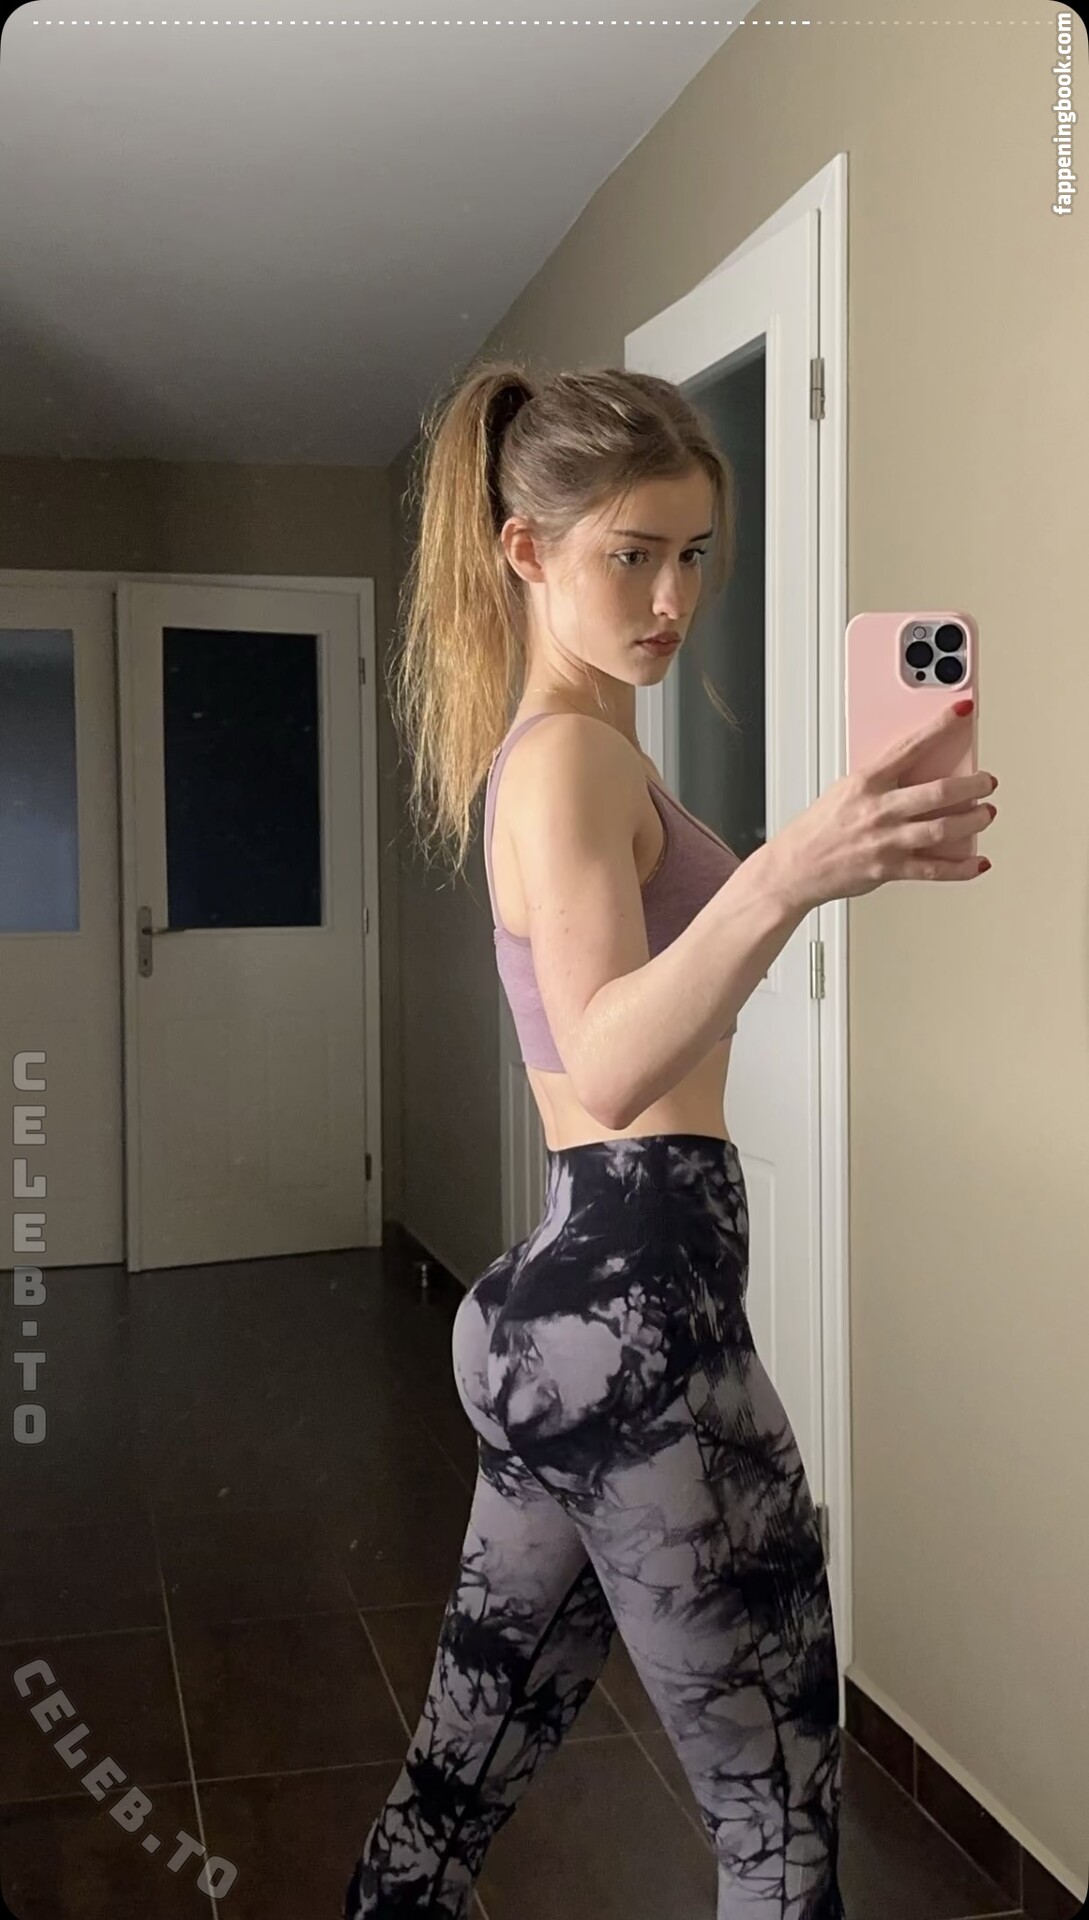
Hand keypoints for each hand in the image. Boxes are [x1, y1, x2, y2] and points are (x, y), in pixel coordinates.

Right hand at [765, 703, 996, 913]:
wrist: (795, 867)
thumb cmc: (818, 828)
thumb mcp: (845, 791)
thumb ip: (883, 782)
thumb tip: (920, 774)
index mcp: (866, 782)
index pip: (910, 746)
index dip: (940, 726)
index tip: (962, 711)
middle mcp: (879, 810)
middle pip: (938, 792)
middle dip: (972, 785)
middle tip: (987, 781)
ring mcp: (886, 841)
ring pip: (943, 828)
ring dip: (973, 820)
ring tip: (986, 814)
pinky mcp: (890, 869)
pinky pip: (934, 869)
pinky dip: (961, 867)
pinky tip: (977, 861)